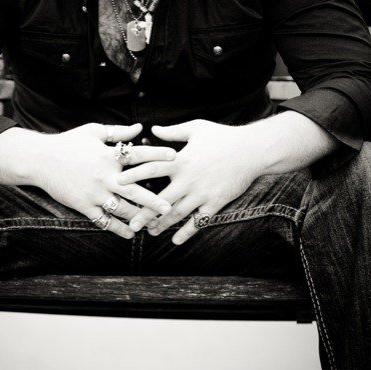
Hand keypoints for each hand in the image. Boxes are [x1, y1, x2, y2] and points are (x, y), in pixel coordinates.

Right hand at [34, 122, 176, 239]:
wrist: (40, 160)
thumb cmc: (68, 143)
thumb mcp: (93, 132)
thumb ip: (118, 132)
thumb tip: (140, 128)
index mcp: (108, 156)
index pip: (138, 155)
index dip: (157, 155)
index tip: (175, 157)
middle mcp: (104, 176)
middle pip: (134, 189)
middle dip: (153, 200)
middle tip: (170, 207)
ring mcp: (94, 193)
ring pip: (122, 209)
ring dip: (138, 217)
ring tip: (154, 224)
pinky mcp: (84, 206)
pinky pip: (104, 220)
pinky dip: (117, 228)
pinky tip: (130, 233)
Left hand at [116, 119, 262, 243]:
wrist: (253, 151)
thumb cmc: (224, 137)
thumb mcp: (197, 128)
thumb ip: (173, 133)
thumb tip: (153, 130)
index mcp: (181, 160)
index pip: (152, 167)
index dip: (134, 174)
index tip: (118, 182)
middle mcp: (189, 179)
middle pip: (161, 199)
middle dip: (144, 213)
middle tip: (130, 224)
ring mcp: (202, 193)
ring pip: (178, 213)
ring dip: (162, 225)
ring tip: (150, 233)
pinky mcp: (215, 203)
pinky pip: (199, 220)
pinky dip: (187, 232)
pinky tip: (176, 240)